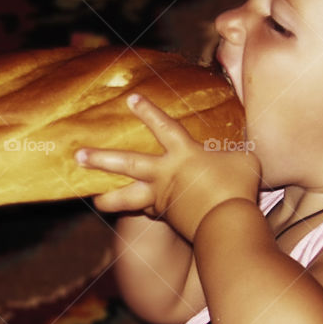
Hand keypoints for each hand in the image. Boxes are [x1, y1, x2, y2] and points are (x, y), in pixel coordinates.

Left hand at [76, 94, 259, 240]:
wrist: (228, 223)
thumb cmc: (238, 188)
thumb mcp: (244, 160)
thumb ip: (235, 152)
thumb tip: (239, 150)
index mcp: (184, 154)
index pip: (163, 127)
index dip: (148, 112)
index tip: (131, 100)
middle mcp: (165, 174)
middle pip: (127, 163)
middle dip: (102, 158)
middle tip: (79, 155)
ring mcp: (162, 198)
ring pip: (127, 198)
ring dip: (109, 199)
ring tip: (95, 201)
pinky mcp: (167, 218)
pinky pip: (149, 213)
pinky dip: (143, 212)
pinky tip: (138, 212)